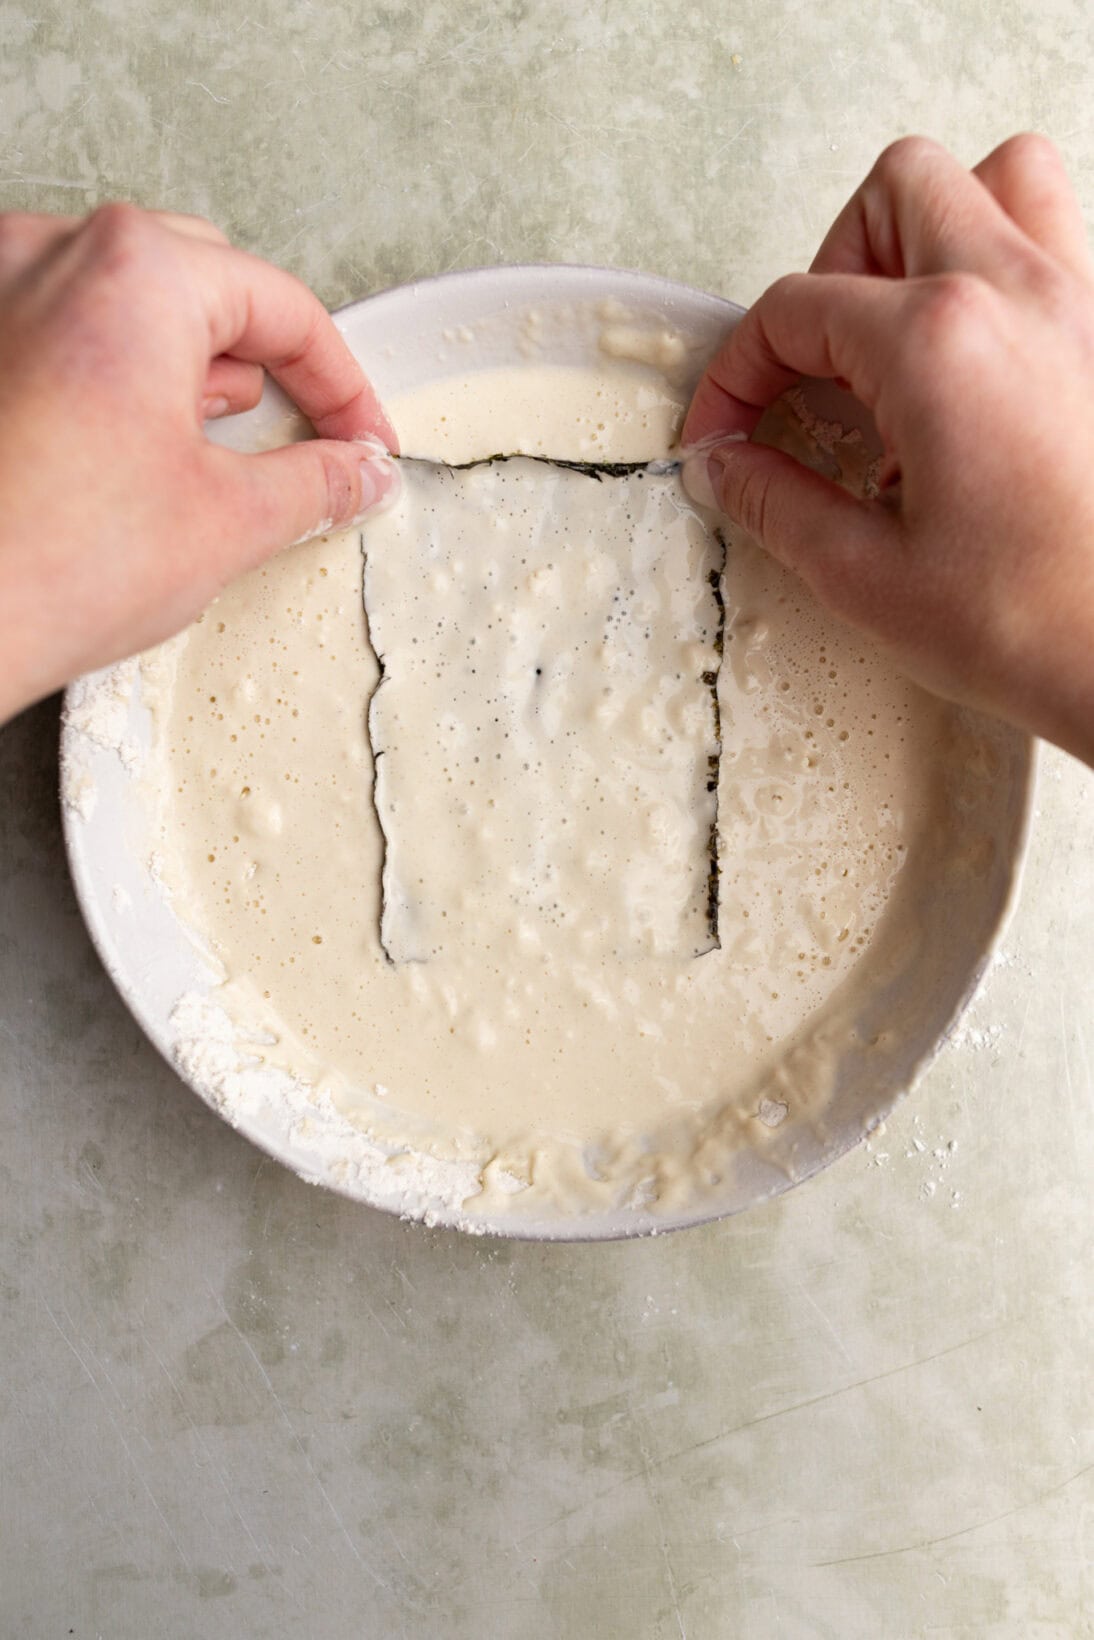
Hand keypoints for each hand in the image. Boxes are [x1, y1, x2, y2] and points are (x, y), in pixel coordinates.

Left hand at [0, 205, 398, 721]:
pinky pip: (65, 332)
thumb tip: (354, 474)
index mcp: (134, 273)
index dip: (342, 385)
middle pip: (205, 284)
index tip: (361, 440)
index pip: (282, 306)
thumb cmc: (41, 564)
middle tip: (295, 443)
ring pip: (131, 304)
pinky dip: (114, 381)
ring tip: (193, 460)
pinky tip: (121, 460)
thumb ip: (315, 483)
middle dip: (261, 369)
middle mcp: (50, 256)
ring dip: (183, 373)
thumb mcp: (226, 524)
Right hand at [682, 134, 1093, 765]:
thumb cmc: (1037, 624)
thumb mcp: (865, 576)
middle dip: (832, 265)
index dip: (737, 371)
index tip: (725, 431)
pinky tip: (979, 362)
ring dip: (933, 230)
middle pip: (897, 191)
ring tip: (902, 326)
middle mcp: (1017, 291)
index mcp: (936, 341)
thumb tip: (727, 467)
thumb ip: (776, 502)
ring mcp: (1083, 302)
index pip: (795, 308)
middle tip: (816, 362)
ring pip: (1001, 178)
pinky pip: (1062, 241)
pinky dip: (1005, 267)